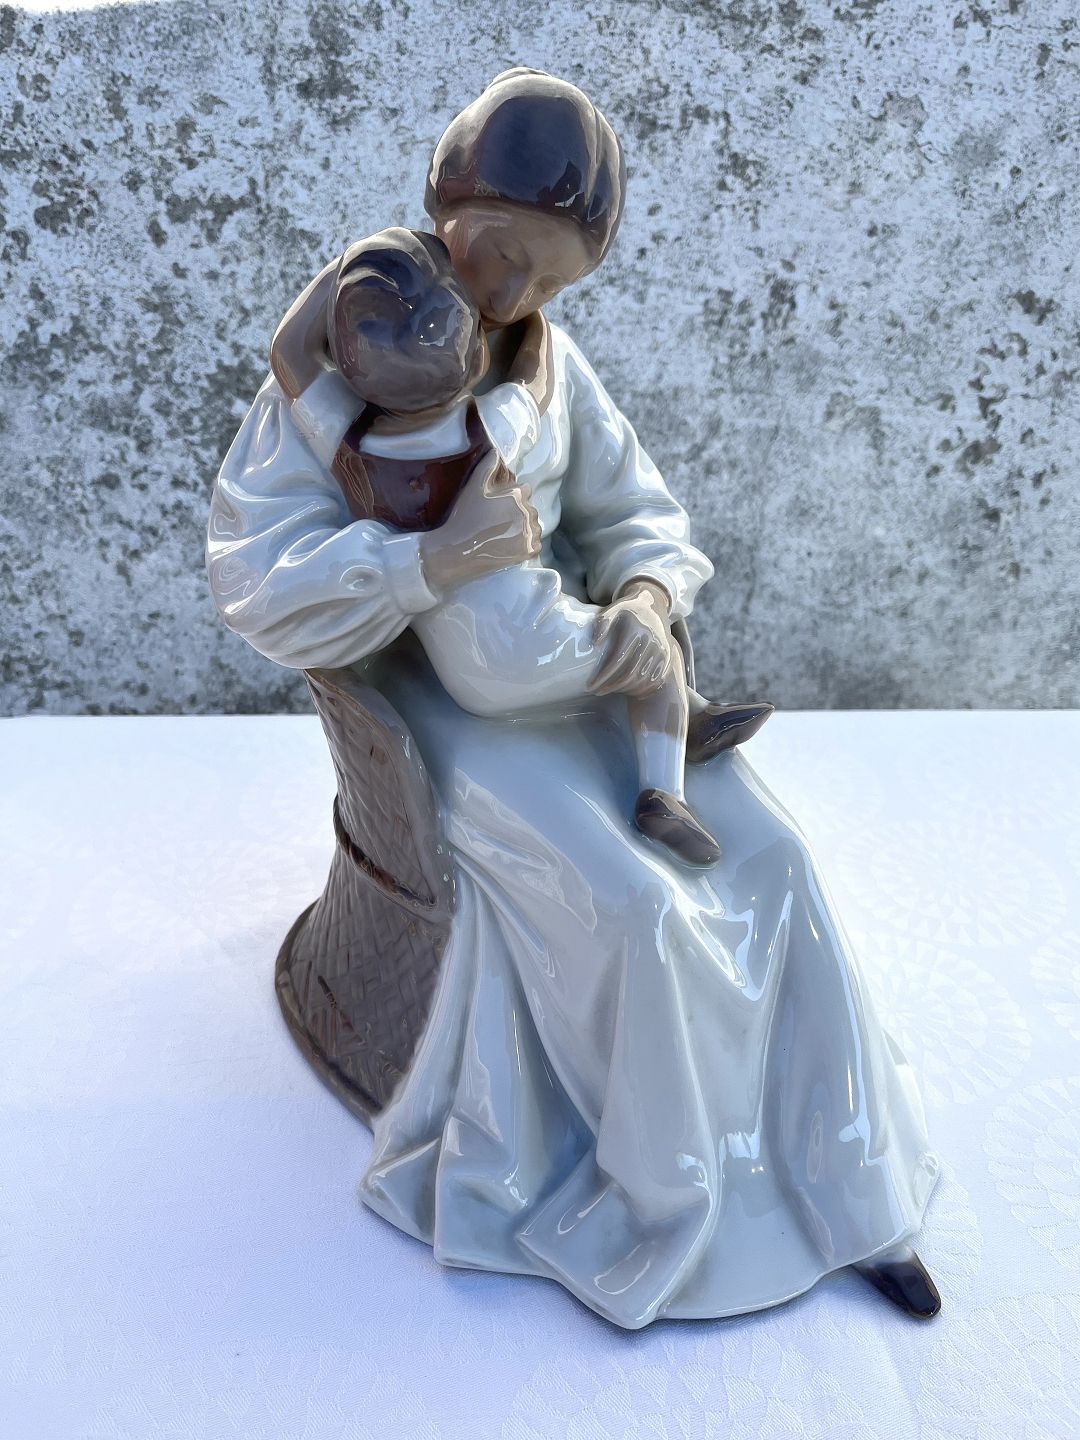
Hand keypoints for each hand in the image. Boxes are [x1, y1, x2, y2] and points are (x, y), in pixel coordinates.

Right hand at [419, 450, 541, 594]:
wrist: (457, 551)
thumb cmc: (464, 517)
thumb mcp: (473, 488)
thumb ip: (486, 467)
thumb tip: (496, 451)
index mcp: (517, 496)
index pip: (525, 490)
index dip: (511, 498)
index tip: (498, 507)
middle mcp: (527, 513)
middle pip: (529, 509)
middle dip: (517, 514)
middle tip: (497, 523)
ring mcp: (529, 533)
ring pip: (533, 527)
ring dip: (523, 529)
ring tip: (502, 534)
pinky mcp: (529, 551)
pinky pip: (535, 545)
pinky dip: (526, 546)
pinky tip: (509, 545)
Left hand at [589, 579, 675, 696]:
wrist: (652, 606)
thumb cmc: (626, 611)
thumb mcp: (612, 610)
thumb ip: (601, 623)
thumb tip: (594, 643)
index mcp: (636, 629)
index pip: (617, 660)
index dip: (602, 675)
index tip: (590, 685)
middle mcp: (651, 641)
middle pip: (629, 674)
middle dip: (610, 686)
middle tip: (596, 690)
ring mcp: (661, 651)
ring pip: (641, 680)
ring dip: (624, 690)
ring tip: (609, 690)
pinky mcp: (667, 658)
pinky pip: (654, 681)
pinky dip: (640, 690)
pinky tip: (626, 691)